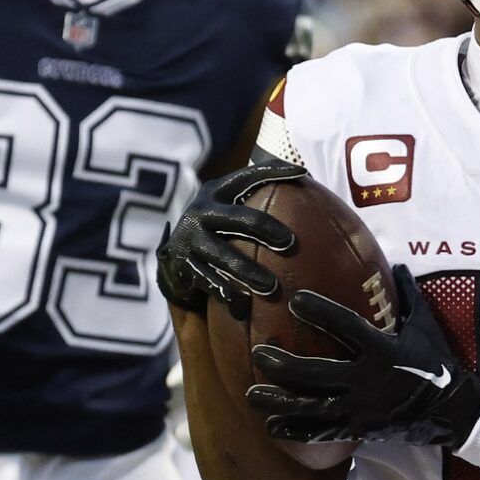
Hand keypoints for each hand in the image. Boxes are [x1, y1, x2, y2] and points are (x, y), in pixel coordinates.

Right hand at [156, 162, 304, 315]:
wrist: (173, 257)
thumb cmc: (216, 230)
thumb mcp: (228, 209)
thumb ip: (255, 199)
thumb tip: (306, 187)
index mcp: (216, 192)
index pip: (247, 177)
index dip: (274, 172)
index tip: (303, 174)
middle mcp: (201, 211)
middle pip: (238, 218)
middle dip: (265, 229)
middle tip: (290, 243)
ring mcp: (190, 239)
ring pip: (222, 255)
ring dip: (247, 271)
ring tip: (271, 287)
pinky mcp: (183, 264)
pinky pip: (208, 281)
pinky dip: (226, 293)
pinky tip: (243, 306)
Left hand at [246, 266, 479, 446]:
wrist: (452, 411)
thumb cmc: (436, 362)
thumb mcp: (424, 325)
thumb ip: (406, 295)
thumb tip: (393, 263)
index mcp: (384, 351)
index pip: (347, 328)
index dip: (321, 312)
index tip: (295, 299)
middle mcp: (369, 381)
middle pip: (318, 374)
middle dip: (285, 365)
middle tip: (258, 353)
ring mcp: (363, 408)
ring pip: (313, 407)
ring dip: (281, 401)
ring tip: (252, 394)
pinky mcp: (360, 429)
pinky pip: (323, 432)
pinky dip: (296, 431)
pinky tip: (271, 426)